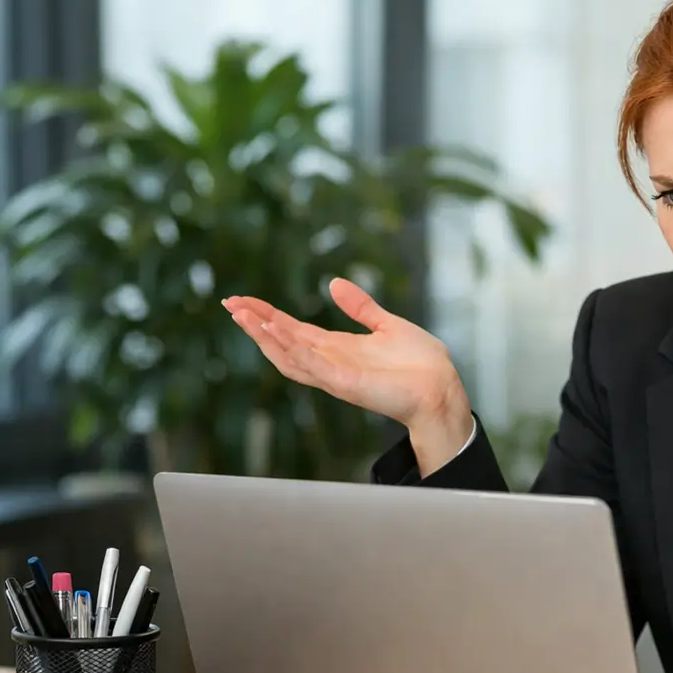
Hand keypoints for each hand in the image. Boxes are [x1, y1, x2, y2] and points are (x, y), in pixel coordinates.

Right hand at [223, 279, 474, 469]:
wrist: (441, 388)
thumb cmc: (421, 364)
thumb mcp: (386, 324)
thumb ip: (360, 307)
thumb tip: (334, 283)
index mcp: (338, 348)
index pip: (293, 330)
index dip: (268, 316)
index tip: (244, 301)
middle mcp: (330, 363)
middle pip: (283, 342)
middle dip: (256, 324)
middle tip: (231, 304)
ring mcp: (336, 375)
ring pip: (290, 356)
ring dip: (266, 337)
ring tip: (244, 316)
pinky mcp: (347, 384)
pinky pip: (315, 366)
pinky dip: (295, 350)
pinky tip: (278, 333)